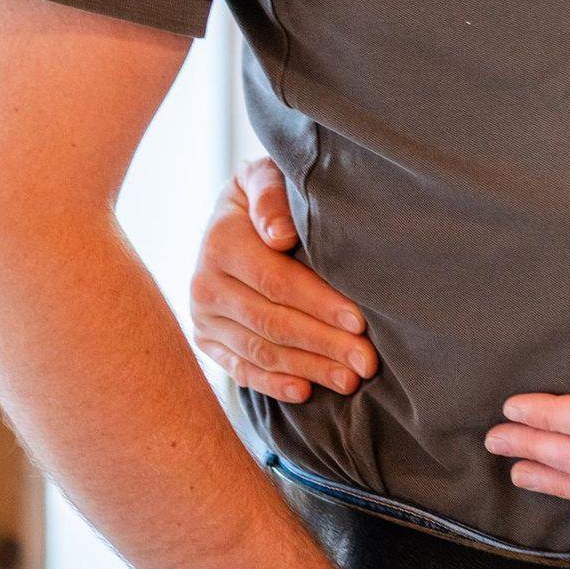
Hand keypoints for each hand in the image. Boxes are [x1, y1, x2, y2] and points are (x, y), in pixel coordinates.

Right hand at [189, 156, 378, 401]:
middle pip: (272, 323)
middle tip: (367, 363)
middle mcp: (205, 285)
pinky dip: (273, 384)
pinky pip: (240, 369)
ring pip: (260, 351)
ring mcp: (203, 317)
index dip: (320, 303)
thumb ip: (272, 197)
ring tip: (350, 380)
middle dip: (324, 344)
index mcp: (221, 242)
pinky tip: (306, 392)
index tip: (360, 322)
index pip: (277, 282)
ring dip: (308, 368)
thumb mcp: (267, 177)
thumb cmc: (268, 192)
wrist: (230, 214)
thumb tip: (280, 234)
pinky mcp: (206, 339)